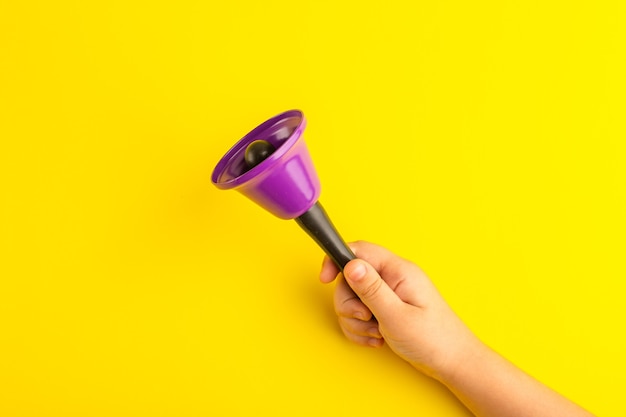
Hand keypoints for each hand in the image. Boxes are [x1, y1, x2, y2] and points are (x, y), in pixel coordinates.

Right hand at [319, 241, 480, 379]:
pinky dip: (361, 329)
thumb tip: (350, 264)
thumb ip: (371, 289)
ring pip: (352, 299)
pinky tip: (377, 339)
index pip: (359, 251)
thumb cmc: (433, 340)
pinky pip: (359, 314)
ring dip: (356, 321)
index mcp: (398, 271)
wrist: (452, 363)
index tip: (325, 278)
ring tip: (377, 333)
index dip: (337, 261)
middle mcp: (392, 278)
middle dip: (349, 304)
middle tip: (366, 319)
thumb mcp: (396, 316)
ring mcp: (389, 294)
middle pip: (350, 279)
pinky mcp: (386, 309)